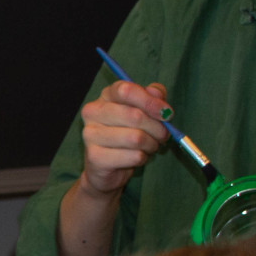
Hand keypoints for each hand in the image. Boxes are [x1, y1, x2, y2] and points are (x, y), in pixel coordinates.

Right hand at [78, 80, 169, 196]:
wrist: (106, 165)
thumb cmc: (127, 133)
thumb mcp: (143, 110)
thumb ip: (152, 96)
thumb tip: (156, 94)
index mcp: (105, 96)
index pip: (126, 90)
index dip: (150, 101)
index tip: (165, 112)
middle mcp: (92, 113)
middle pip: (135, 116)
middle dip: (157, 128)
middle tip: (162, 135)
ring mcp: (90, 135)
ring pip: (136, 138)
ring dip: (151, 144)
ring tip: (149, 146)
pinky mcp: (95, 157)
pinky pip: (133, 156)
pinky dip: (143, 158)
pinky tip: (137, 157)